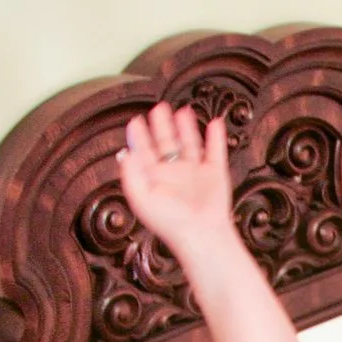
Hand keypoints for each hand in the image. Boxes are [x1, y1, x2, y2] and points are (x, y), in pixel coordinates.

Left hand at [116, 104, 235, 261]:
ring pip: (190, 144)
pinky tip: (214, 124)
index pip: (144, 152)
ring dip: (186, 127)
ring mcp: (195, 173)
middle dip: (162, 125)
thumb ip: (131, 173)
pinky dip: (216, 137)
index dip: (138, 136)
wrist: (201, 234)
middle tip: (158, 108)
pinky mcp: (214, 174)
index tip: (134, 121)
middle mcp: (174, 174)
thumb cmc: (171, 222)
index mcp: (155, 179)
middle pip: (167, 144)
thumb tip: (125, 152)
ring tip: (183, 111)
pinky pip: (215, 151)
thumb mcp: (141, 198)